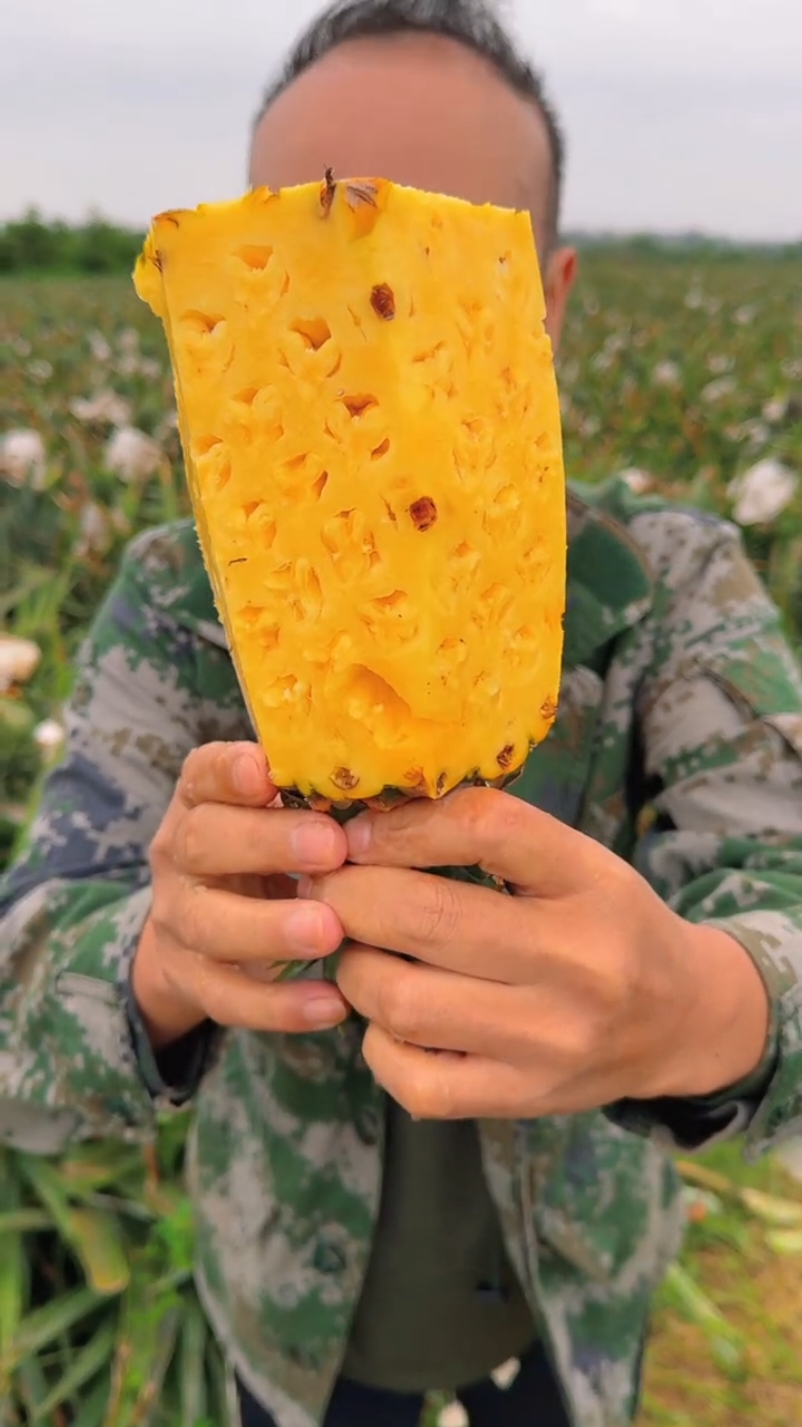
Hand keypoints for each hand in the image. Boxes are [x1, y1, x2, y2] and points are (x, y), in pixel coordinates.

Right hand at [132, 742, 349, 1048]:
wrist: (208, 935)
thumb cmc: (274, 853)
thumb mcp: (284, 816)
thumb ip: (323, 799)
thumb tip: (403, 781)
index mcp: (203, 801)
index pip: (204, 774)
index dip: (230, 772)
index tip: (267, 773)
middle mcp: (181, 855)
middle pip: (203, 842)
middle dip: (267, 844)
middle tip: (331, 850)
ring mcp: (180, 921)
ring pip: (209, 924)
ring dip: (269, 928)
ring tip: (329, 932)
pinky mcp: (192, 982)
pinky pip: (229, 997)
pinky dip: (280, 1005)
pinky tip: (333, 1004)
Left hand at [302, 788, 770, 1119]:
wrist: (681, 1020)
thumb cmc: (606, 922)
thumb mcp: (574, 859)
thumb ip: (486, 835)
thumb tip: (362, 820)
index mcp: (589, 881)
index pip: (484, 828)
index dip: (399, 825)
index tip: (356, 833)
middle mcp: (576, 963)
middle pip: (423, 917)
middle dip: (347, 895)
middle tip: (325, 886)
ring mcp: (548, 1040)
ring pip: (401, 1001)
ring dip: (354, 967)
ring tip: (357, 948)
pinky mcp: (522, 1097)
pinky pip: (412, 1078)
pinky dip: (378, 1042)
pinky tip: (390, 1016)